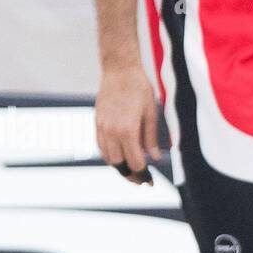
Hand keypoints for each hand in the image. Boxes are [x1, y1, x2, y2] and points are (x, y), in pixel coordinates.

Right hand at [95, 62, 158, 184]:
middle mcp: (111, 132)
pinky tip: (119, 158)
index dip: (143, 175)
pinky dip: (109, 156)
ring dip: (119, 168)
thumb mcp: (151, 114)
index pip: (135, 162)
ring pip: (108, 158)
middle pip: (119, 164)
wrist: (119, 70)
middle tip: (140, 182)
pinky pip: (100, 146)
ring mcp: (102, 127)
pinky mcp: (97, 122)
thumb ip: (151, 138)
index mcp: (128, 130)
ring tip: (131, 173)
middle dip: (130, 176)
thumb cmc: (139, 89)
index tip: (150, 182)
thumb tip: (155, 159)